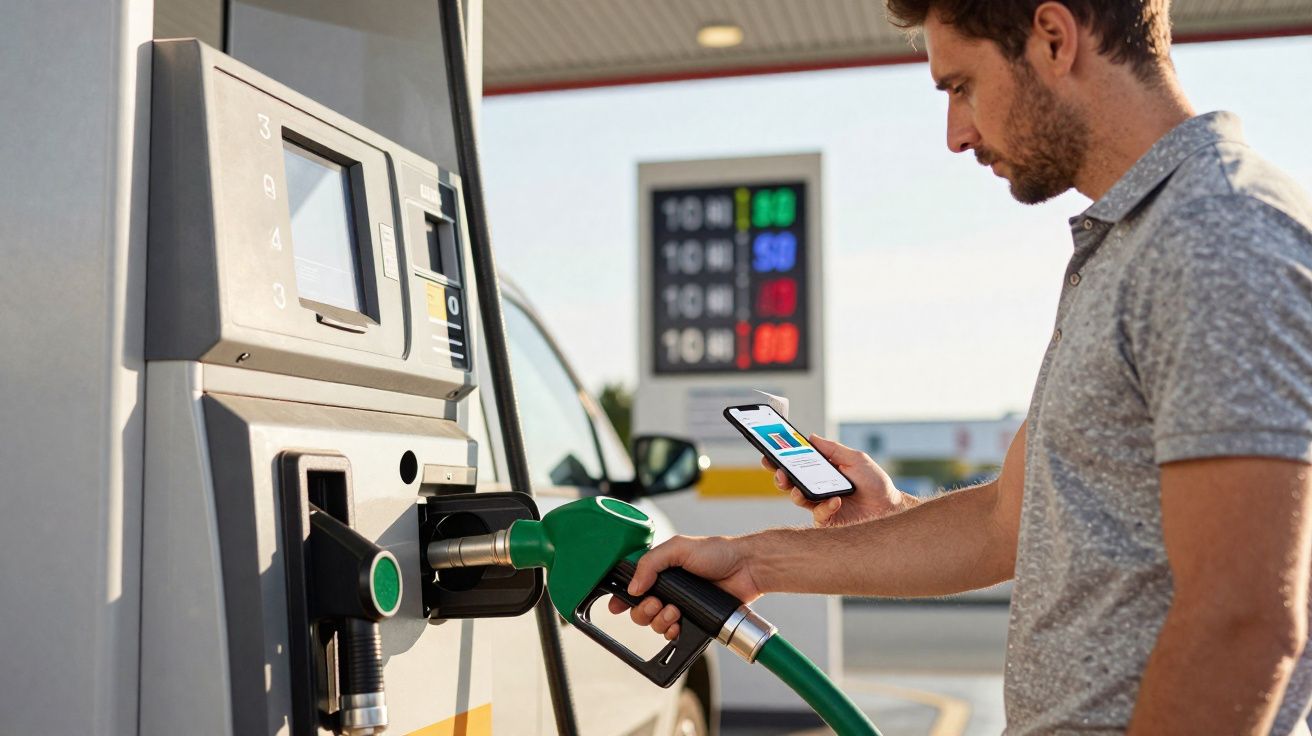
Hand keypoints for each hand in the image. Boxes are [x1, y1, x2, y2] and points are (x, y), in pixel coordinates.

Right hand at [606, 534, 760, 641]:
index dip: (621, 597)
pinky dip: (672, 632)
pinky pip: (673, 634)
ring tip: (674, 611)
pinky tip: (679, 624)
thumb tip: (633, 586)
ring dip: (659, 621)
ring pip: (654, 624)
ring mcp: (680, 606)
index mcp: (660, 570)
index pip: (632, 586)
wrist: (746, 569)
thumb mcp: (678, 548)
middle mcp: (667, 589)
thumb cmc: (718, 553)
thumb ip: (651, 563)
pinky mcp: (693, 620)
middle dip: (643, 610)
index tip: (617, 606)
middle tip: (657, 603)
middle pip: (639, 609)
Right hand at [765, 434, 912, 526]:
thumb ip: (833, 449)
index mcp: (821, 471)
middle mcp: (816, 487)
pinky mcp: (827, 521)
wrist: (890, 507)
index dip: (780, 459)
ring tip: (799, 488)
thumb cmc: (875, 483)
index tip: (769, 453)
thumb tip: (811, 437)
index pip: (796, 464)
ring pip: (797, 498)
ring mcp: (820, 505)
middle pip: (790, 482)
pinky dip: (826, 506)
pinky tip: (836, 500)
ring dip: (795, 492)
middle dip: (780, 476)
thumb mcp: (856, 459)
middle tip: (778, 471)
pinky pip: (818, 514)